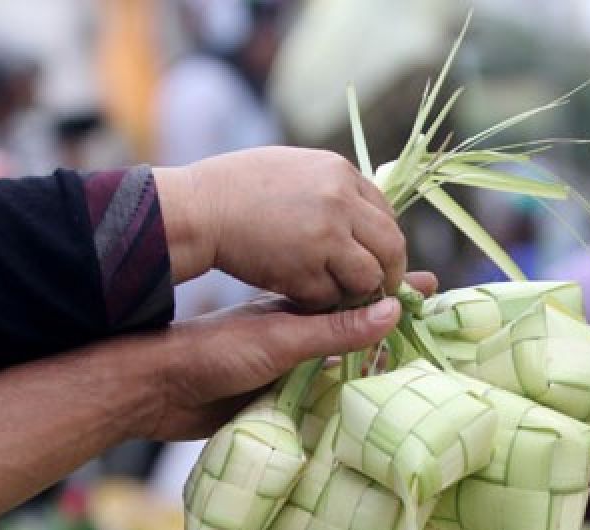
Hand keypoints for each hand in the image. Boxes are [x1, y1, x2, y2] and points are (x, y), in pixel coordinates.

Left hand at [138, 271, 437, 440]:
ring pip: (342, 364)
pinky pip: (323, 397)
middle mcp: (298, 337)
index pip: (356, 299)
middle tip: (435, 328)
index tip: (429, 290)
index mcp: (299, 313)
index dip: (391, 294)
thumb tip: (391, 311)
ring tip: (414, 368)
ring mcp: (288, 367)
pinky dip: (348, 398)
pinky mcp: (276, 400)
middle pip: (356, 332)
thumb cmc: (214, 354)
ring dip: (373, 365)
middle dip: (392, 329)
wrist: (158, 391)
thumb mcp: (282, 339)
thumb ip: (334, 330)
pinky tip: (369, 406)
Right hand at [156, 147, 406, 308]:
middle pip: (391, 247)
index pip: (386, 214)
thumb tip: (363, 213)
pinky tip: (303, 294)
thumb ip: (332, 188)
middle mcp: (341, 202)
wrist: (198, 208)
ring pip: (367, 278)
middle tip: (379, 289)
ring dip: (356, 291)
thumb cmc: (235, 188)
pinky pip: (331, 296)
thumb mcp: (293, 169)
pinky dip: (322, 301)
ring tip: (338, 293)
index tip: (377, 258)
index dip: (384, 242)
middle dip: (389, 273)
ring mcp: (326, 237)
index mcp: (340, 172)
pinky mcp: (306, 270)